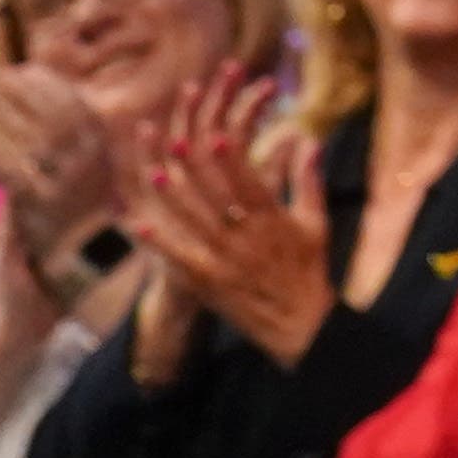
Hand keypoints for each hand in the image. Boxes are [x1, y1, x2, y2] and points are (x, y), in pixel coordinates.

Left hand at [0, 62, 118, 250]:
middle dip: (24, 93)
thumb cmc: (84, 204)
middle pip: (52, 117)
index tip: (22, 68)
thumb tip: (57, 95)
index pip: (75, 104)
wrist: (83, 257)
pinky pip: (4, 176)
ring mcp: (64, 184)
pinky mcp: (36, 207)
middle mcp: (87, 161)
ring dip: (1, 117)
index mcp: (101, 146)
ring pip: (28, 142)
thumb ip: (77, 132)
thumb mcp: (92, 163)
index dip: (48, 83)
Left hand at [123, 69, 330, 365]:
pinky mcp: (208, 282)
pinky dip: (160, 243)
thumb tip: (309, 142)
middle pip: (216, 198)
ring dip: (172, 199)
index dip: (231, 160)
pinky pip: (180, 260)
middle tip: (173, 141)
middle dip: (195, 169)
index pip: (249, 184)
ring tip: (152, 174)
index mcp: (273, 221)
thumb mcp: (316, 222)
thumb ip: (309, 181)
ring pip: (194, 224)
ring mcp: (225, 261)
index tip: (215, 135)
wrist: (299, 322)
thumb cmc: (308, 268)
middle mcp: (246, 238)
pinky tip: (141, 227)